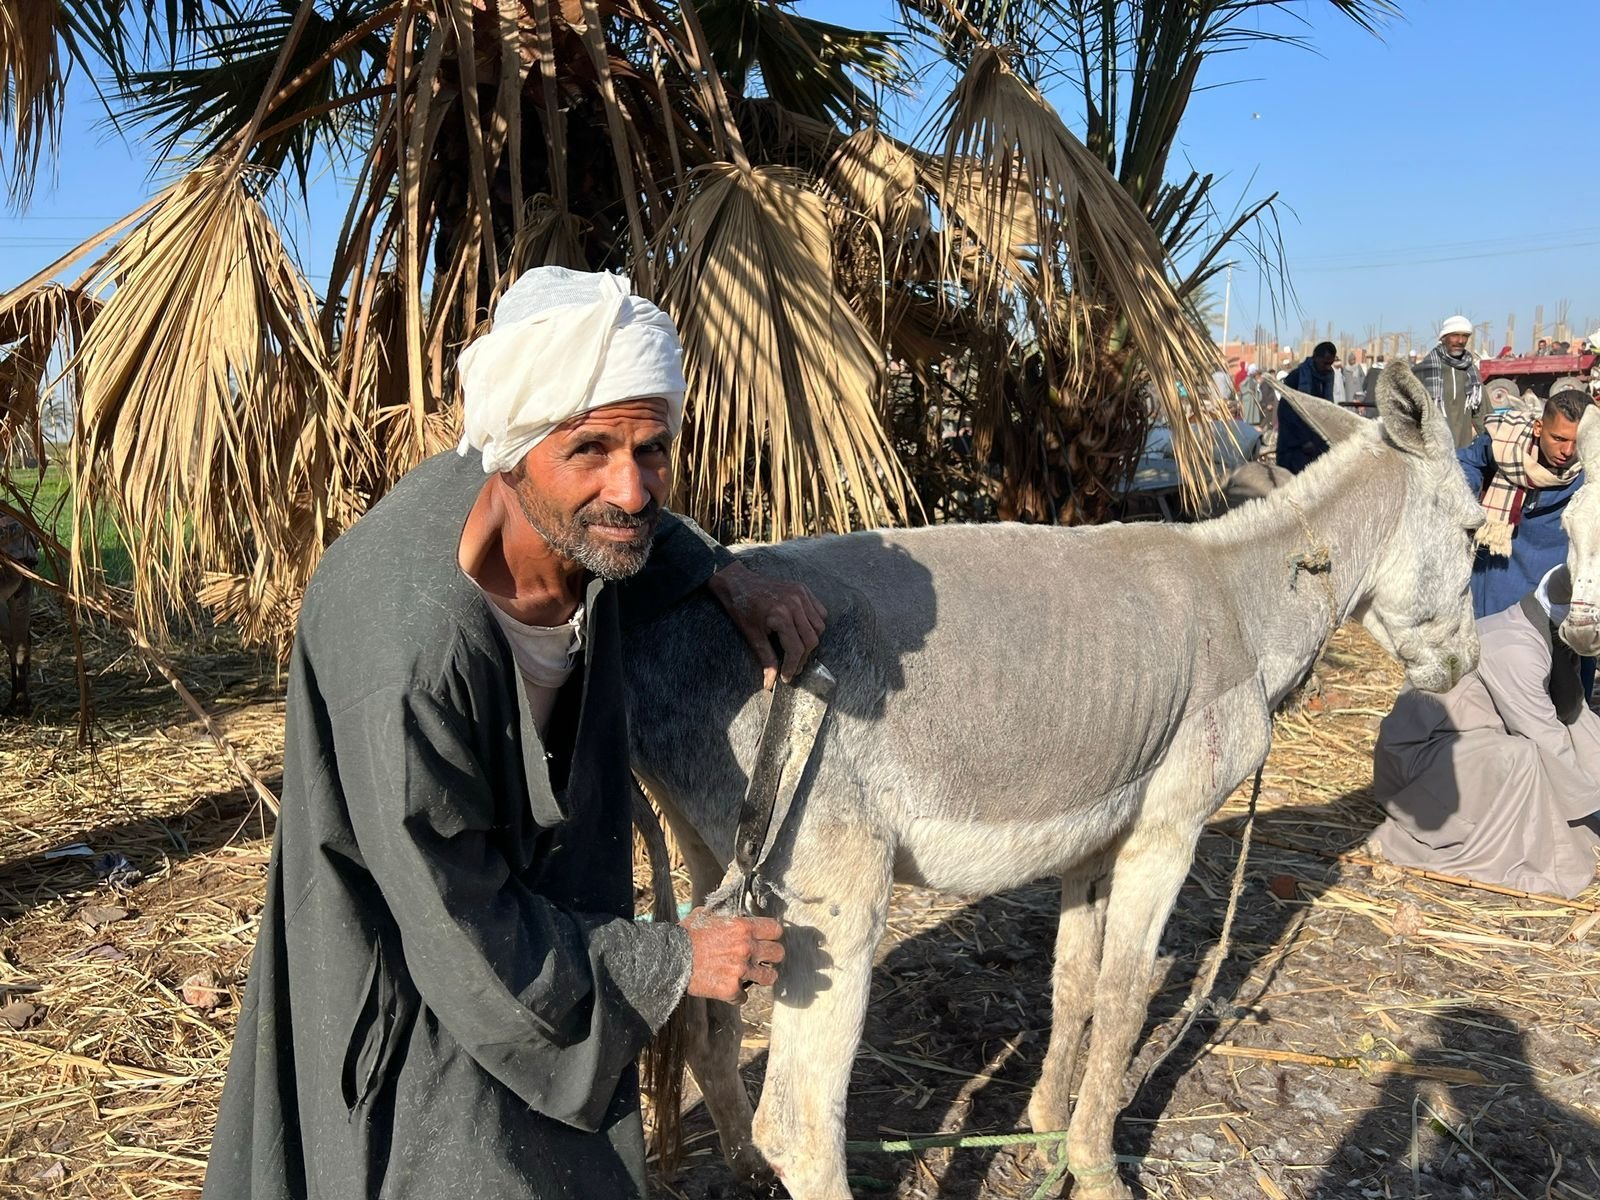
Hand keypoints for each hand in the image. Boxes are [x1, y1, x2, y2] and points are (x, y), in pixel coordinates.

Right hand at [681, 909, 785, 1002]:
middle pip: (779, 953)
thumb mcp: (706, 914)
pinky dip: (737, 995)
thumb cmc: (685, 934)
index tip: (766, 939)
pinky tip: (729, 989)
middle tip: (761, 959)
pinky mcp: (731, 989)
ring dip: (760, 977)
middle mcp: (746, 948)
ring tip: (750, 976)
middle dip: (771, 956)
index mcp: (742, 927)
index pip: (775, 930)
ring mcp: (741, 970)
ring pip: (770, 977)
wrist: (670, 958)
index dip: (772, 935)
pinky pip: (744, 996)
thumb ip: (724, 914)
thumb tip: (733, 913)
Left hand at [707, 562, 827, 688]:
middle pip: (811, 639)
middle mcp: (794, 604)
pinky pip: (820, 611)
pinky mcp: (802, 589)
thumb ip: (766, 659)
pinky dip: (815, 624)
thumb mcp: (752, 636)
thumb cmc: (741, 608)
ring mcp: (800, 594)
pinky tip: (803, 631)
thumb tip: (770, 683)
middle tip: (793, 667)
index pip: (796, 649)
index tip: (787, 676)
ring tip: (798, 650)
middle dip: (803, 657)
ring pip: (819, 626)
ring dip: (811, 641)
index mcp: (780, 615)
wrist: (736, 582)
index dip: (793, 666)